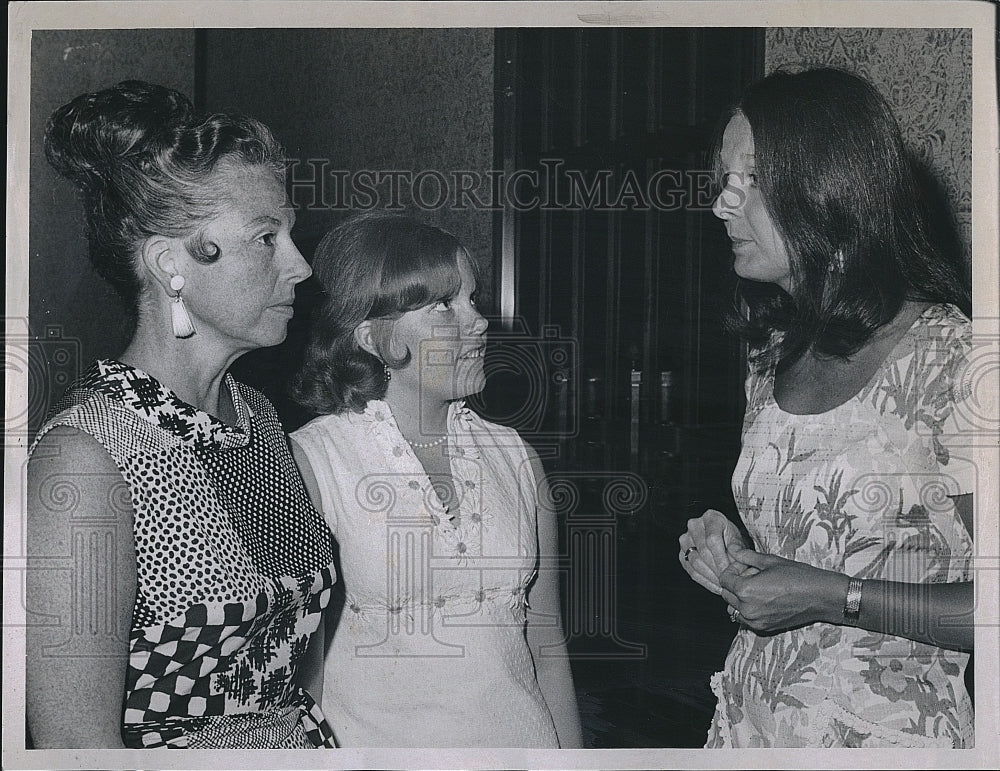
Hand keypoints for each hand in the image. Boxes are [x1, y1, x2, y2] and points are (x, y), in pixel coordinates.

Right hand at [678, 510, 746, 595]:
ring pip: (695, 562)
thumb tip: (734, 566)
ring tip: (724, 585)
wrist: (723, 539)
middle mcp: (694, 525)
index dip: (721, 557)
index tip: (729, 571)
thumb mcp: (739, 540)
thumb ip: (737, 551)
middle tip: (728, 581)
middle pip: (703, 551)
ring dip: (711, 577)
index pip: (712, 540)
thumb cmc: (732, 538)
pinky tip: (716, 586)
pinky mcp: (681, 553)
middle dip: (717, 569)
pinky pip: (690, 570)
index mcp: (711, 517)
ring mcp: (685, 539)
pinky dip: (704, 581)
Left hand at [719, 549, 849, 632]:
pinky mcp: (763, 628)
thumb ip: (746, 556)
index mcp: (745, 590)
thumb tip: (731, 549)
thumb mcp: (770, 561)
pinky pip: (745, 618)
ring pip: (733, 607)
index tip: (745, 566)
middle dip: (735, 583)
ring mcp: (755, 621)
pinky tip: (764, 599)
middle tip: (753, 575)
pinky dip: (748, 609)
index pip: (724, 579)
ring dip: (739, 598)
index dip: (732, 569)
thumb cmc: (798, 576)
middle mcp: (747, 608)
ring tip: (758, 588)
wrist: (820, 597)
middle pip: (726, 594)